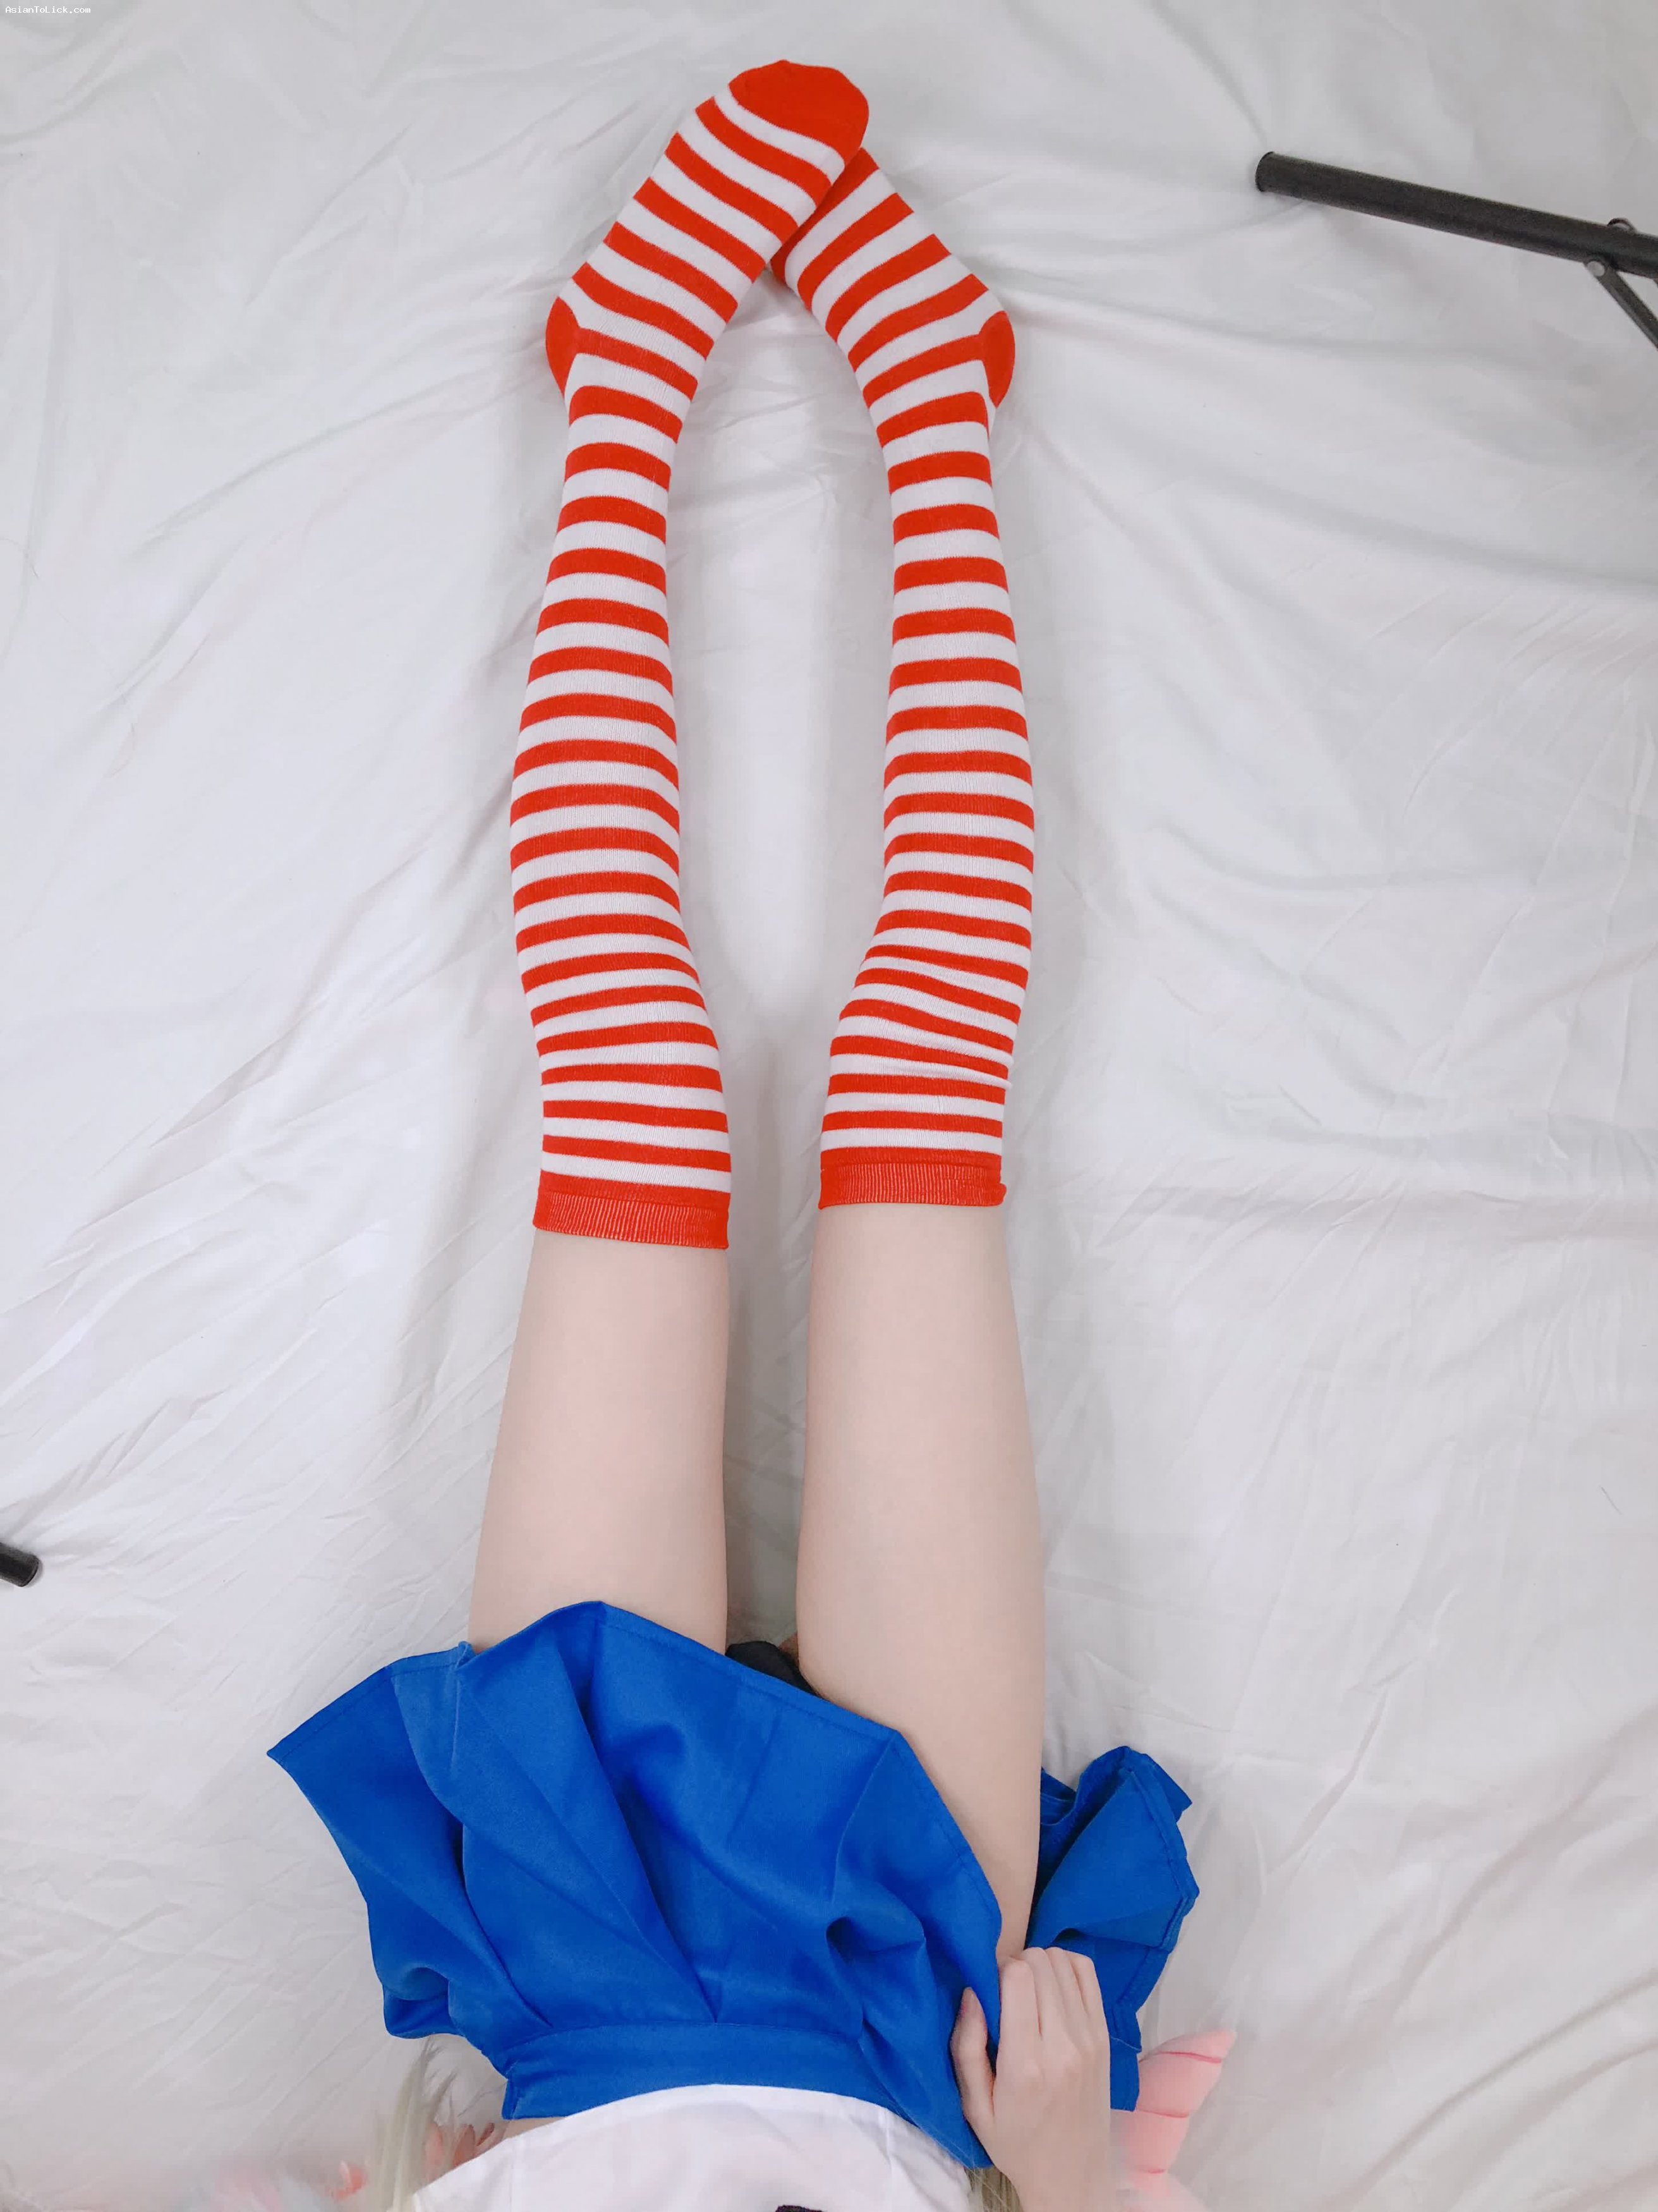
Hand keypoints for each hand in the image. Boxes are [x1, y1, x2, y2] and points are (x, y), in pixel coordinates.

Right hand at [950, 1946, 1118, 2211]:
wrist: (1071, 2176)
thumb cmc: (1016, 2143)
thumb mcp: (975, 2107)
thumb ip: (966, 2048)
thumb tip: (971, 1991)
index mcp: (1026, 2065)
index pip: (1018, 1976)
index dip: (996, 1970)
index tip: (989, 1991)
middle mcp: (1063, 2046)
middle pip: (1040, 1962)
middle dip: (1016, 1965)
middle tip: (1006, 1993)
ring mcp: (1090, 2039)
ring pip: (1063, 1961)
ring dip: (1040, 1966)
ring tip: (1028, 1993)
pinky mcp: (1105, 2037)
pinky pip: (1087, 1973)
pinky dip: (1065, 1967)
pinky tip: (1052, 1988)